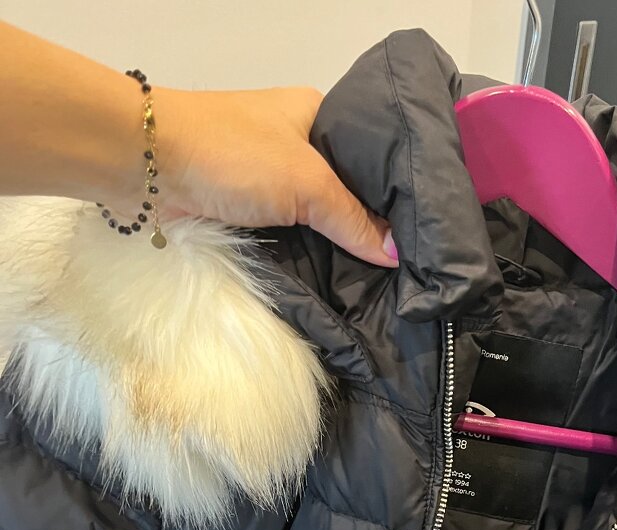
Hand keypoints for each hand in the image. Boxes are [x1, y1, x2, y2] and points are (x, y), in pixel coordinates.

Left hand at [146, 85, 397, 267]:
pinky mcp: (248, 212)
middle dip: (370, 226)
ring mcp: (270, 179)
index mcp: (318, 115)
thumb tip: (397, 255)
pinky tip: (339, 283)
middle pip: (348, 192)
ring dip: (338, 248)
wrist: (145, 167)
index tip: (426, 229)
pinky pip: (291, 238)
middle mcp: (297, 144)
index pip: (373, 154)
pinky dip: (310, 258)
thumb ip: (354, 220)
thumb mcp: (307, 183)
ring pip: (319, 219)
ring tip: (384, 283)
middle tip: (410, 265)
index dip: (398, 191)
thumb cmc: (232, 155)